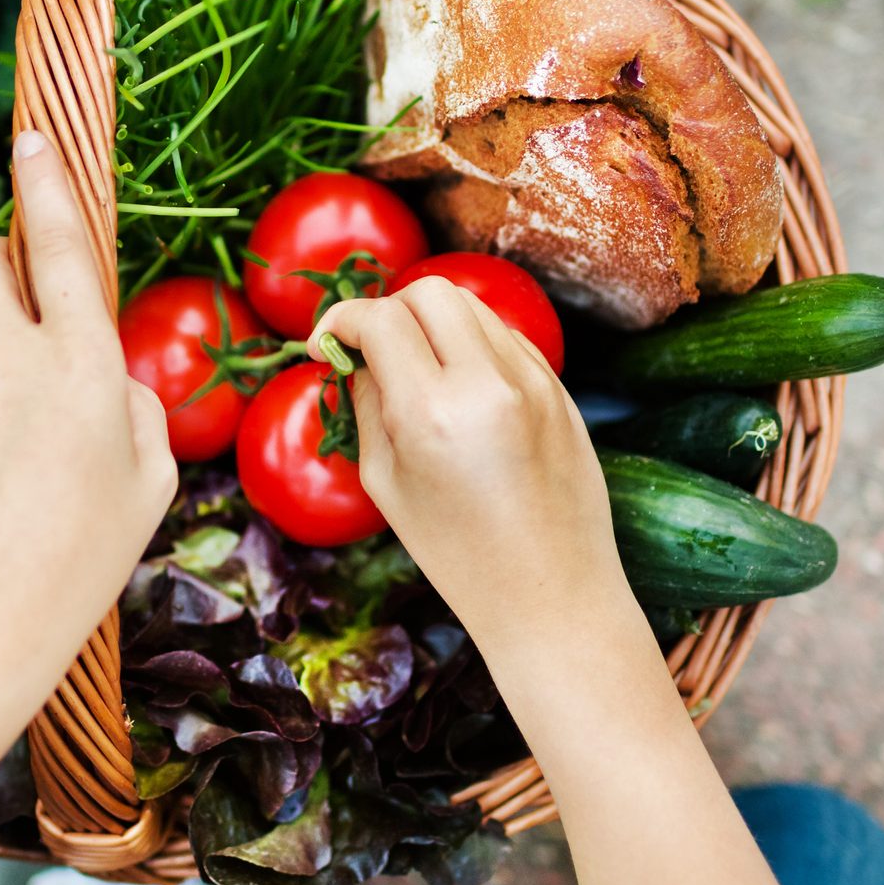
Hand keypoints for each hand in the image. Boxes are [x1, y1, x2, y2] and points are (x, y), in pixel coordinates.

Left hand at [0, 130, 177, 722]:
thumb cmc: (86, 557)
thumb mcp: (148, 480)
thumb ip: (136, 410)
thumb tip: (110, 382)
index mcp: (79, 367)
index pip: (59, 249)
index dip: (46, 186)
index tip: (32, 138)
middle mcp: (12, 366)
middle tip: (29, 293)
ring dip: (12, 358)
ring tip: (51, 455)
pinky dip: (2, 418)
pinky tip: (23, 488)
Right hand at [309, 276, 627, 641]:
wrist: (550, 592)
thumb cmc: (457, 552)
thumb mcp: (386, 483)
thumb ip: (367, 404)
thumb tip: (355, 354)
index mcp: (432, 412)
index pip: (379, 319)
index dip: (340, 321)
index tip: (325, 346)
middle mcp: (487, 383)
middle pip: (428, 292)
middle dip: (389, 310)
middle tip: (372, 351)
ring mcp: (532, 381)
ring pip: (471, 306)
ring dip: (433, 323)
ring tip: (418, 370)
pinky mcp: (558, 389)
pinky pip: (505, 336)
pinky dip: (473, 344)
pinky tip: (460, 388)